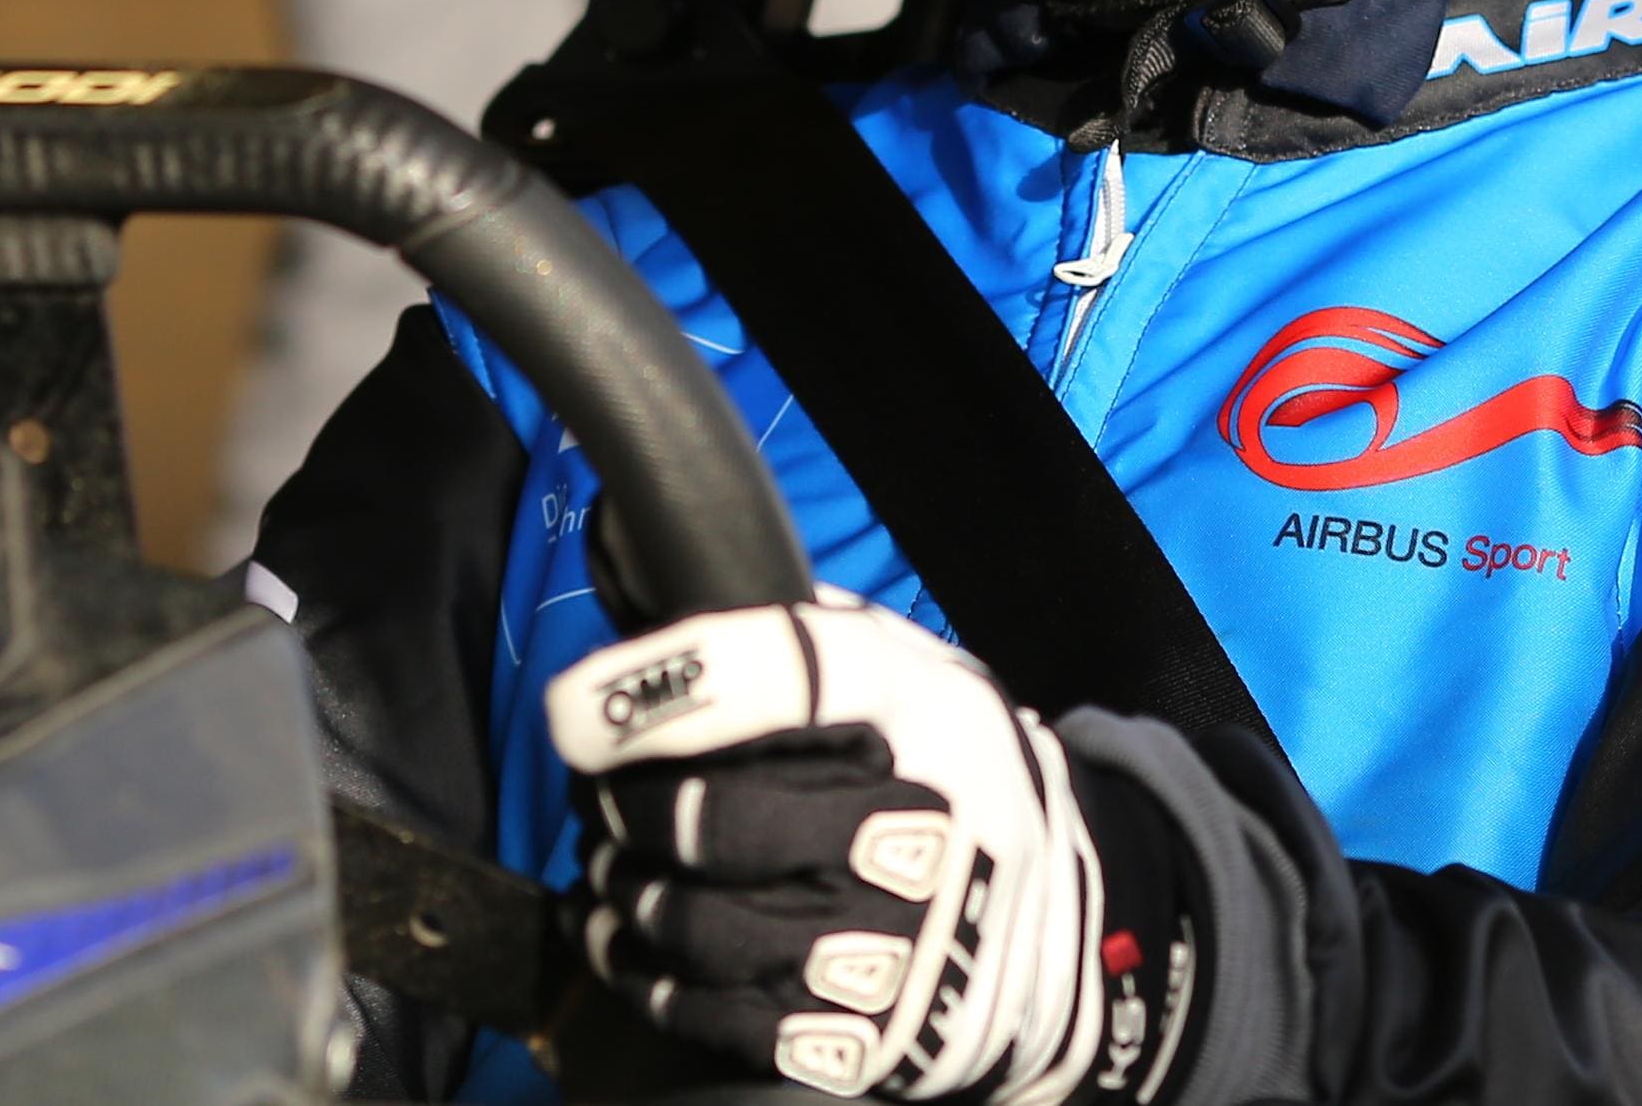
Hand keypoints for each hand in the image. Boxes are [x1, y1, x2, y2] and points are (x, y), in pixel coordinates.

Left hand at [545, 602, 1113, 1100]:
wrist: (1065, 928)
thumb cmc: (955, 777)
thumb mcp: (921, 677)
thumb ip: (817, 647)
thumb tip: (673, 608)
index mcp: (925, 709)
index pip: (784, 677)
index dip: (667, 691)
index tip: (576, 711)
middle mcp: (919, 823)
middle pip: (725, 820)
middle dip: (631, 808)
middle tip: (594, 798)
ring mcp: (900, 942)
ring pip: (711, 927)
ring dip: (629, 896)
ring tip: (604, 867)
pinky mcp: (874, 1034)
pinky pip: (726, 1016)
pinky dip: (651, 981)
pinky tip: (621, 943)